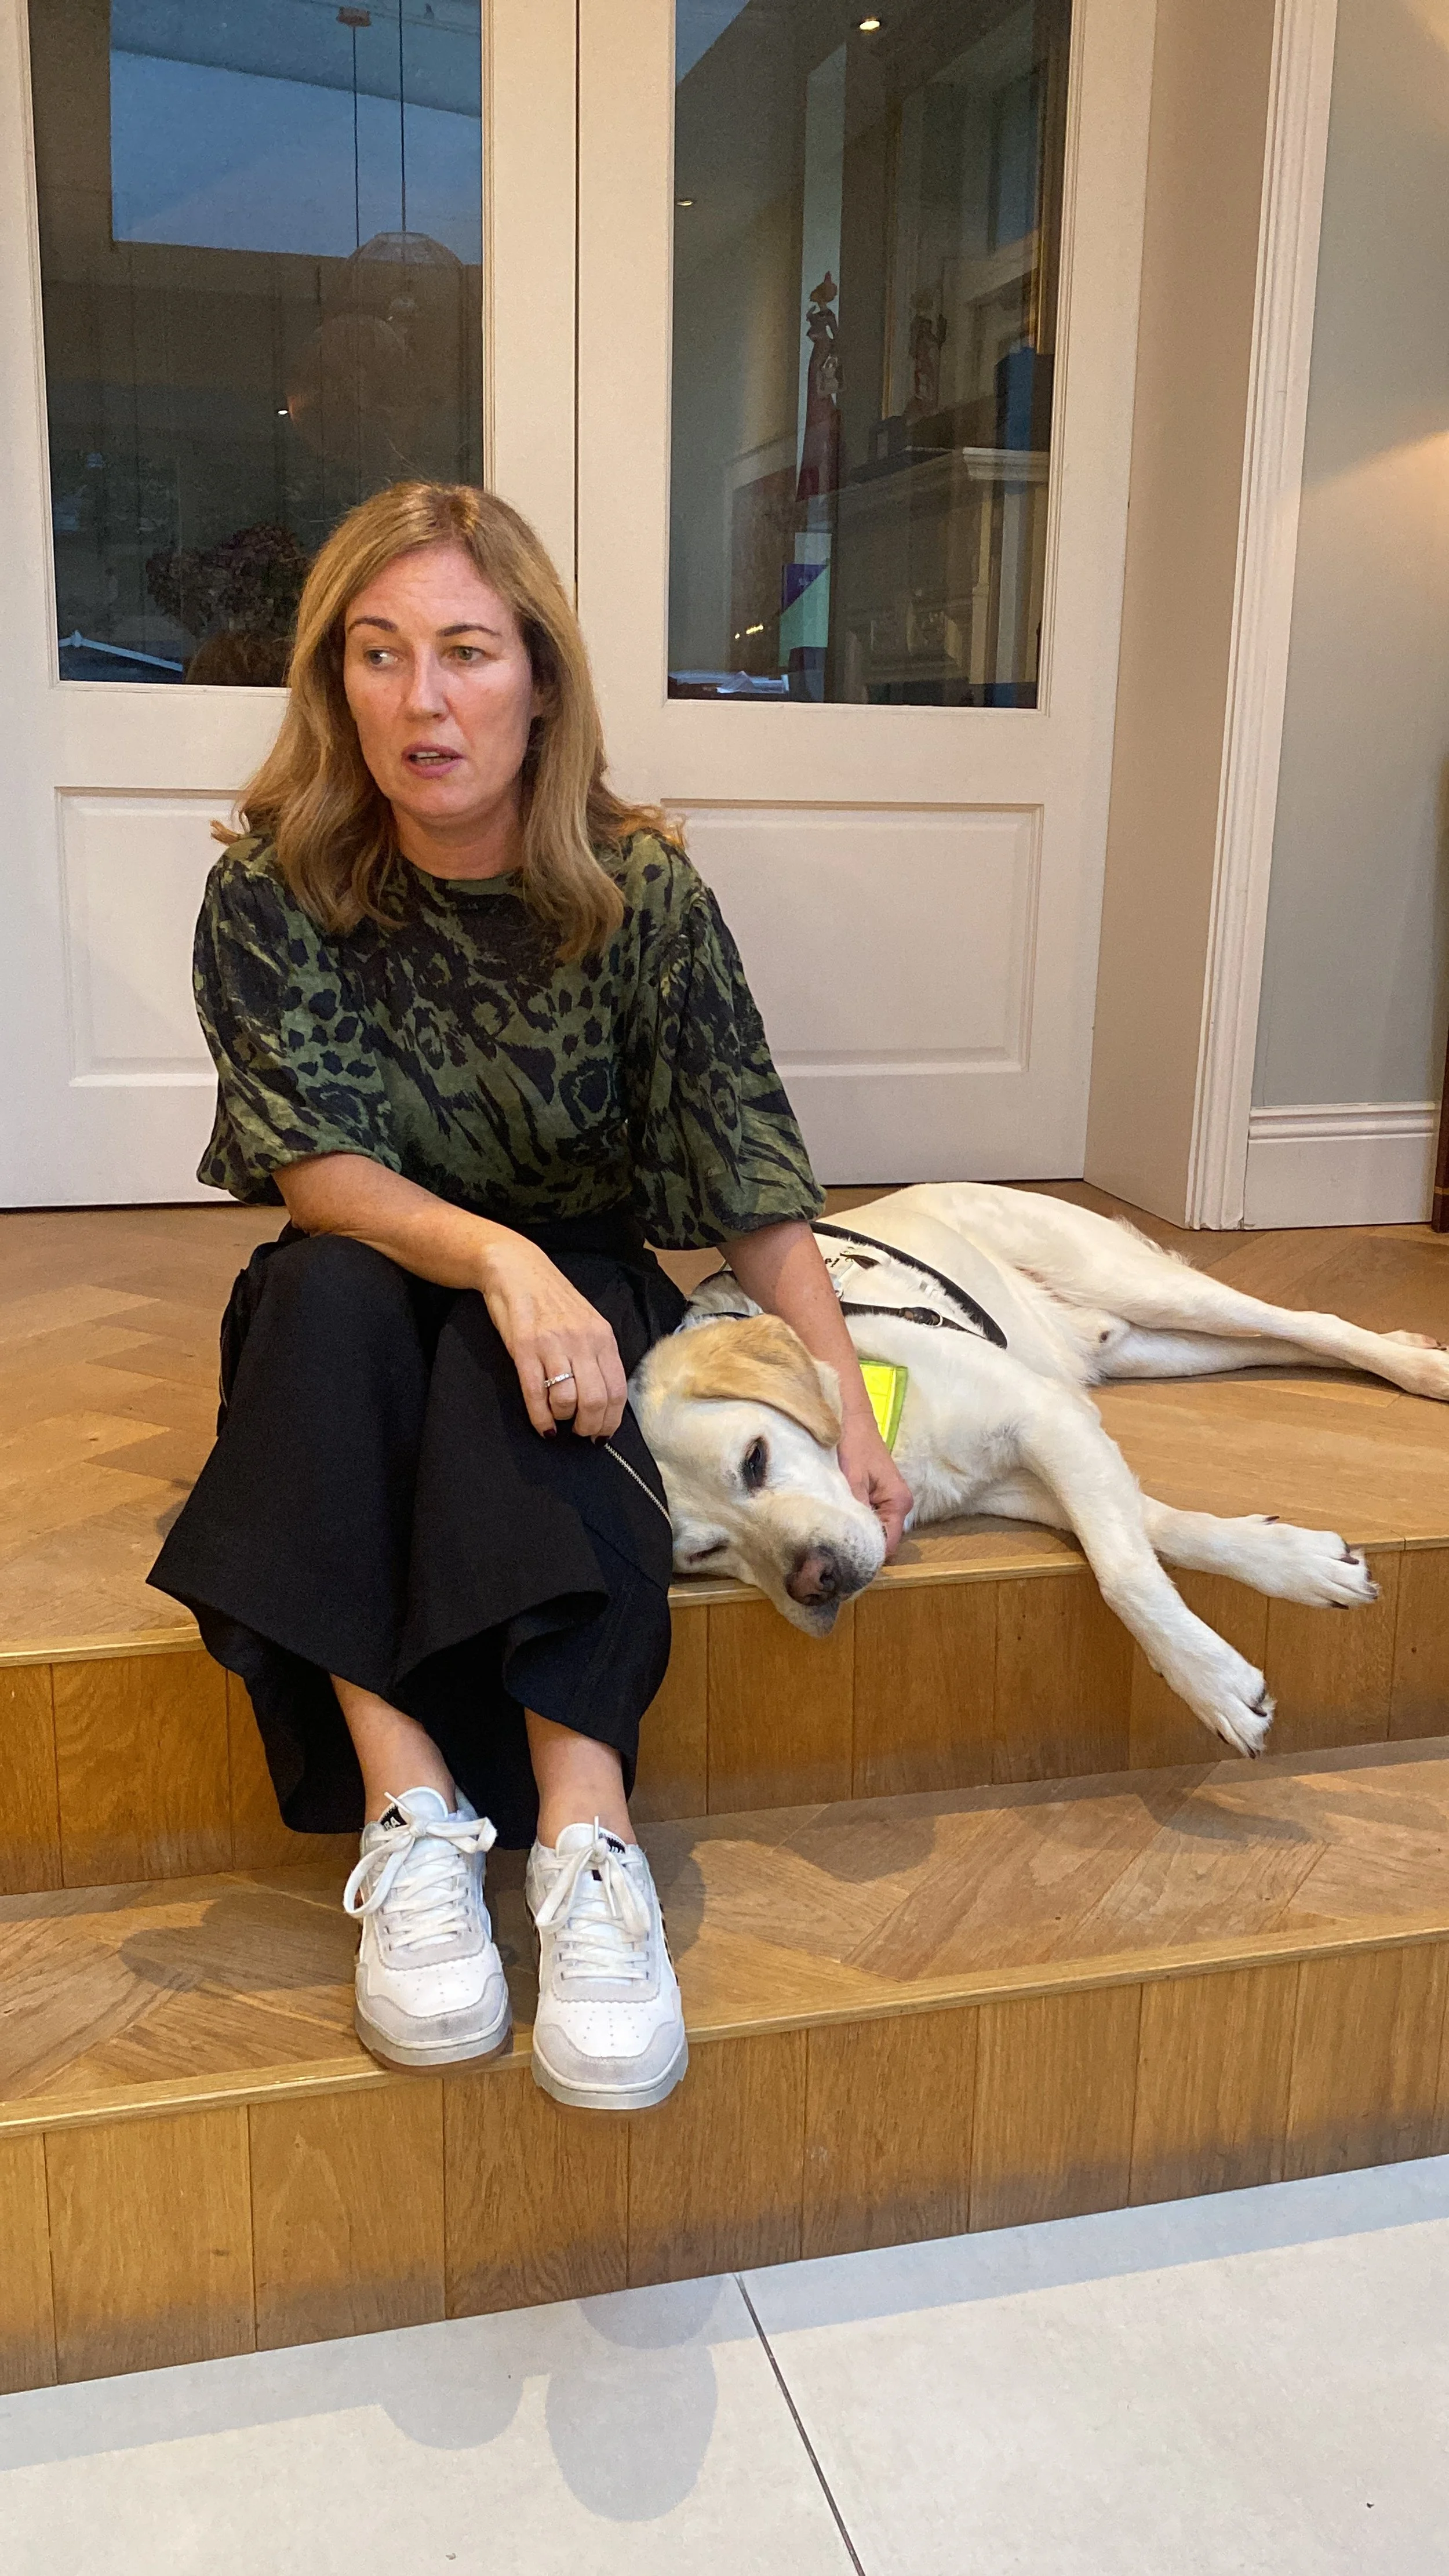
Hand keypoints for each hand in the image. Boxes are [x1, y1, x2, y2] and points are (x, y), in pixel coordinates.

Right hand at [476, 1234, 627, 1436]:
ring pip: (566, 1399)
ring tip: (559, 1421)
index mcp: (602, 1336)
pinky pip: (535, 1393)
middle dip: (589, 1426)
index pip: (617, 1389)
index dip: (612, 1420)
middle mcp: (582, 1341)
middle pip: (595, 1400)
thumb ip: (598, 1354)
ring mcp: (552, 1344)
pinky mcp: (524, 1348)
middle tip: (581, 1434)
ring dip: (563, 1419)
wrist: (517, 1268)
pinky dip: (540, 1417)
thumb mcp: (587, 1322)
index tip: (603, 1433)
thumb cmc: (553, 1299)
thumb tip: (606, 1397)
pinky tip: (542, 1426)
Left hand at [837, 1405, 912, 1558]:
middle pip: (882, 1540)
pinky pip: (870, 1518)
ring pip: (875, 1530)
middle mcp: (899, 1506)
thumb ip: (855, 1513)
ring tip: (831, 1541)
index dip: (867, 1556)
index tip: (841, 1565)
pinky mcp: (879, 1497)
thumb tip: (850, 1544)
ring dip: (857, 1534)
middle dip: (861, 1547)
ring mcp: (890, 1501)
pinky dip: (856, 1522)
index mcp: (898, 1503)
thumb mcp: (851, 1480)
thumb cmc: (852, 1444)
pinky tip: (838, 1524)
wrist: (852, 1418)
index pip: (887, 1545)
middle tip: (831, 1555)